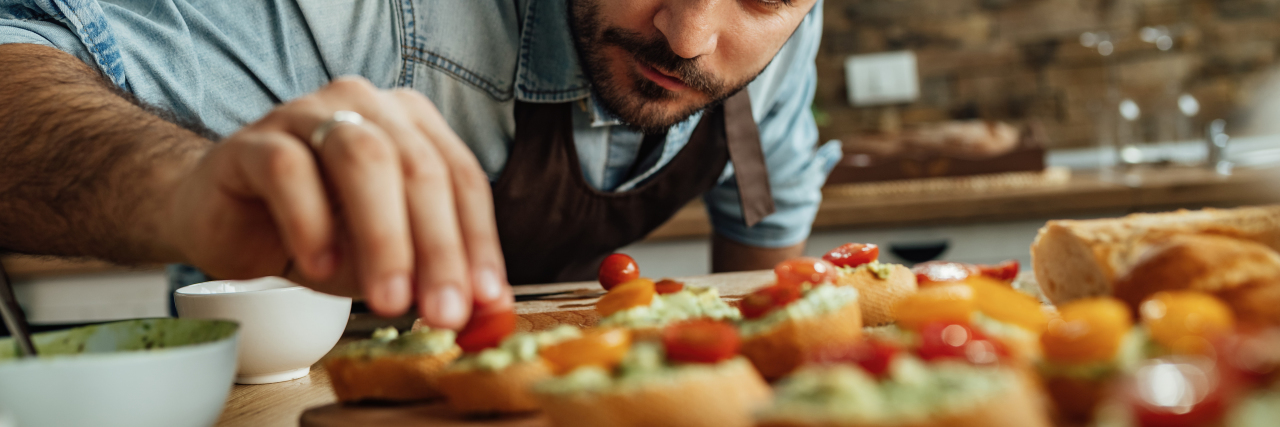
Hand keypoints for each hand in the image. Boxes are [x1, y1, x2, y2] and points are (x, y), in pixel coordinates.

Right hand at [163, 76, 512, 327]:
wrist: (225, 220)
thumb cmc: (318, 233)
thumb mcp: (386, 262)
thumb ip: (433, 278)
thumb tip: (487, 313)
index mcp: (411, 124)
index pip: (461, 177)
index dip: (478, 240)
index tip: (486, 299)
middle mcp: (366, 106)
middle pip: (418, 168)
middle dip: (438, 247)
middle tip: (444, 311)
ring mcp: (308, 115)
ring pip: (361, 159)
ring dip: (384, 236)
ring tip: (389, 299)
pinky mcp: (253, 142)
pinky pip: (288, 171)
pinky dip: (311, 223)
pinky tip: (320, 267)